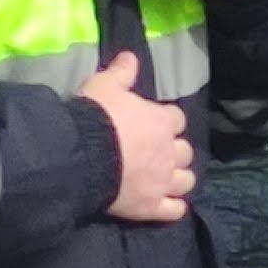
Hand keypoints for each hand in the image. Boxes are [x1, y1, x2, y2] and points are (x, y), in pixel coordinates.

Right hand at [79, 54, 194, 222]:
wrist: (81, 156)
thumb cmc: (95, 117)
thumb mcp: (104, 85)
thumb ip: (121, 73)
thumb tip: (130, 57)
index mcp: (161, 122)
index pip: (176, 118)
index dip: (166, 120)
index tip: (154, 121)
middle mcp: (169, 152)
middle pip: (185, 151)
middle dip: (174, 150)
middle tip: (158, 151)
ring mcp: (163, 182)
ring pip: (186, 181)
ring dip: (178, 178)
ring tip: (165, 178)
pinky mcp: (153, 206)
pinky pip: (175, 210)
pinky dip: (174, 207)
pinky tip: (167, 205)